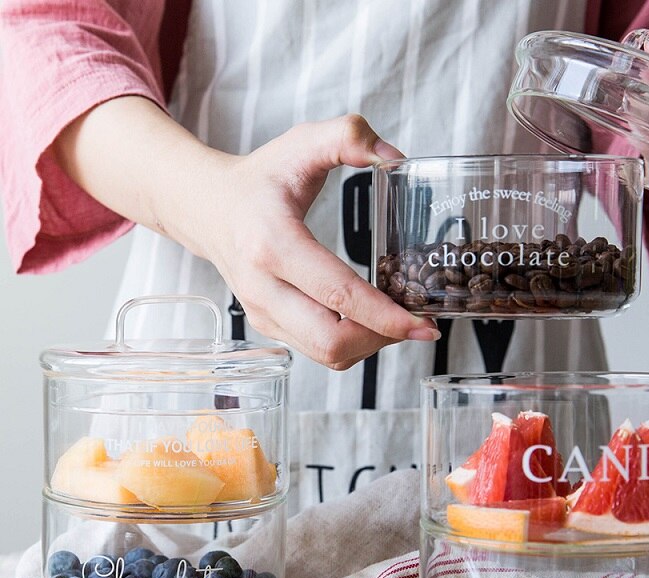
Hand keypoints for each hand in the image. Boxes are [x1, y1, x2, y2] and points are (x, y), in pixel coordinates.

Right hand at [203, 114, 438, 368]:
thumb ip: (349, 135)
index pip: (338, 295)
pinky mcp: (268, 326)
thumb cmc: (259, 179)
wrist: (207, 208)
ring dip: (370, 346)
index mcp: (273, 244)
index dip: (385, 315)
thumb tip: (396, 158)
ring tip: (398, 323)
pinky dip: (352, 345)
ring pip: (327, 354)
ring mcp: (263, 313)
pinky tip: (371, 323)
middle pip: (332, 340)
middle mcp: (264, 288)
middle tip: (418, 325)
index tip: (423, 324)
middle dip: (383, 339)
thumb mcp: (300, 143)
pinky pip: (317, 352)